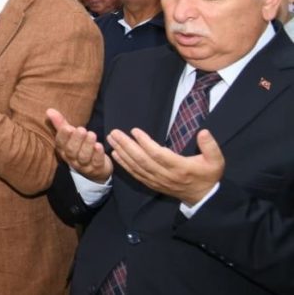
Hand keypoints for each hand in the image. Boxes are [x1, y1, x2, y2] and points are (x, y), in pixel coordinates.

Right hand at [46, 108, 111, 182]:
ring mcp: (84, 165)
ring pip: (83, 157)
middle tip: (82, 130)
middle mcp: (72, 159)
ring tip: (92, 135)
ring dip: (87, 145)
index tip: (68, 128)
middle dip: (76, 140)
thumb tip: (49, 110)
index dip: (63, 136)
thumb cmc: (80, 146)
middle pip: (71, 151)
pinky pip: (96, 162)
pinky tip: (99, 146)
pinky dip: (97, 154)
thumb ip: (61, 123)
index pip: (60, 143)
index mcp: (63, 149)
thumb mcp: (70, 135)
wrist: (95, 167)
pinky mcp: (96, 168)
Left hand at [107, 128, 224, 205]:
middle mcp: (166, 175)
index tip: (135, 131)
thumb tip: (203, 132)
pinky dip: (124, 165)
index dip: (145, 143)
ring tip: (112, 139)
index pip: (159, 155)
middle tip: (114, 132)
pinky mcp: (153, 184)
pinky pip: (136, 174)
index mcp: (180, 168)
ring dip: (122, 153)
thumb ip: (210, 146)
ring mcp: (158, 181)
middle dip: (127, 146)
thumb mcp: (216, 161)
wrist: (203, 197)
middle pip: (142, 160)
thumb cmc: (208, 175)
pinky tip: (116, 154)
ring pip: (137, 167)